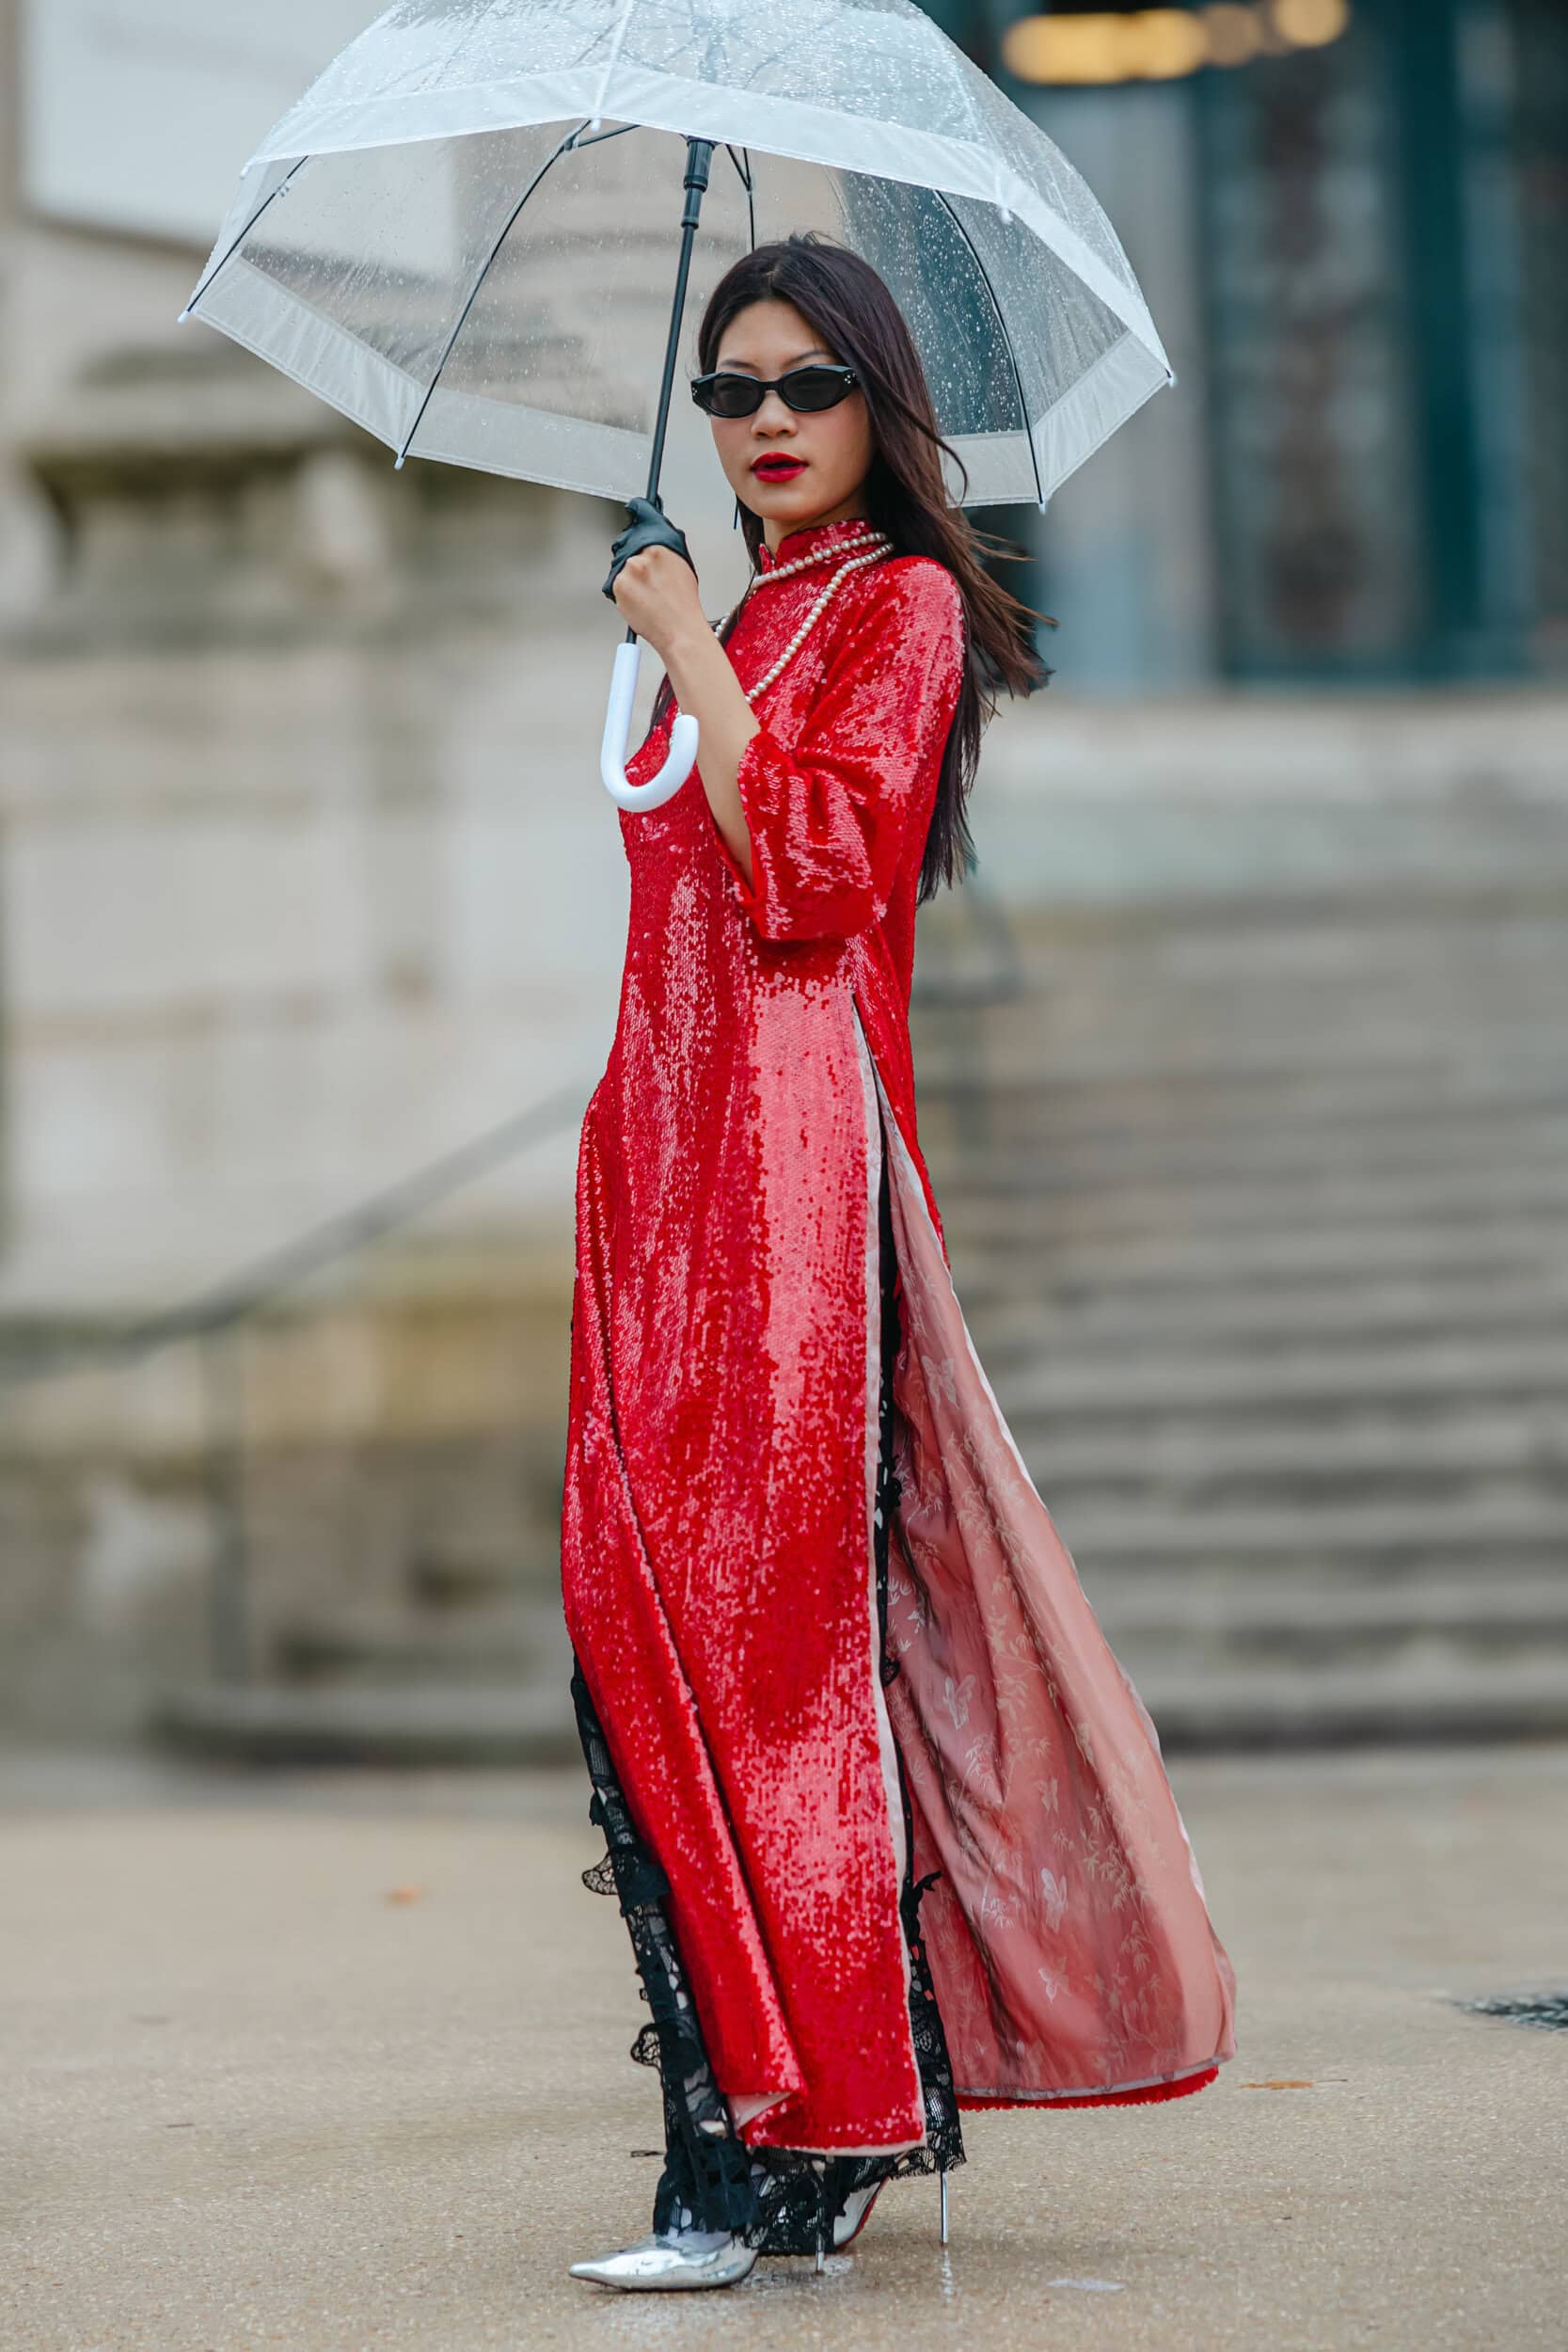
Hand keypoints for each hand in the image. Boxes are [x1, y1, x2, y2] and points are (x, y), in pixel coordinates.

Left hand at [604, 496, 705, 659]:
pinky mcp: (617, 586)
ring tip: (647, 594)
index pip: (643, 518)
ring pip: (620, 566)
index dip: (638, 514)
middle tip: (649, 579)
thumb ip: (666, 547)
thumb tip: (657, 534)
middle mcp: (642, 556)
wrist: (679, 630)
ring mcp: (628, 571)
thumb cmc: (684, 604)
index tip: (634, 507)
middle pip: (628, 545)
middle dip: (633, 557)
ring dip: (628, 576)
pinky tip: (639, 600)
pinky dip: (622, 591)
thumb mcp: (683, 566)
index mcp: (661, 547)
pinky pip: (614, 583)